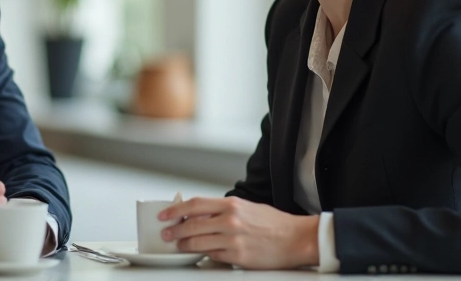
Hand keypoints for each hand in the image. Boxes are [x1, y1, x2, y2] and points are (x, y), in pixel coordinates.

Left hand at [159, 196, 318, 269]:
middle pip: (192, 224)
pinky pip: (213, 255)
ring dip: (185, 244)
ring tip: (178, 245)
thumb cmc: (274, 223)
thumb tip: (199, 214)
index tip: (164, 214)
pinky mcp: (238, 256)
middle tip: (166, 233)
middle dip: (175, 230)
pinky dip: (203, 254)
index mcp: (232, 204)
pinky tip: (199, 253)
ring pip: (198, 242)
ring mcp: (233, 239)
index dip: (175, 209)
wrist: (296, 239)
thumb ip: (223, 210)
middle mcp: (230, 220)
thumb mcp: (246, 207)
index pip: (195, 204)